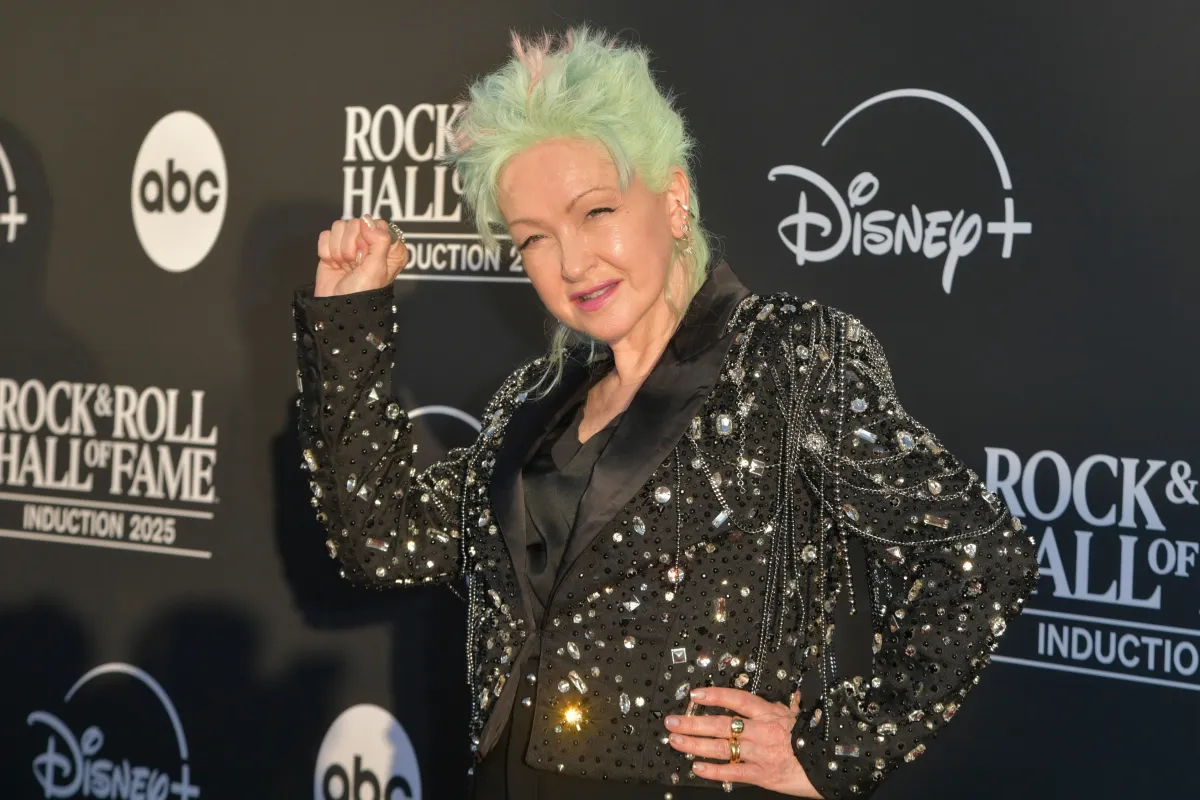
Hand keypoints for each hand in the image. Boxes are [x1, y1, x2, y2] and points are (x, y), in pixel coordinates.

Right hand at [314, 214, 409, 296]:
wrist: (336, 308)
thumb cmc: (362, 293)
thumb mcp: (378, 268)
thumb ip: (380, 240)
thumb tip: (367, 220)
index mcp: (389, 248)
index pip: (378, 225)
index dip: (370, 240)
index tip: (367, 258)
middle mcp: (371, 244)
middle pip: (357, 223)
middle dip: (352, 246)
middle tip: (355, 264)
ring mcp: (351, 244)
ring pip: (340, 226)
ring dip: (339, 249)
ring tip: (345, 265)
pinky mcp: (332, 247)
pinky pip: (326, 235)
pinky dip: (327, 251)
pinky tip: (334, 264)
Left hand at [664, 687, 821, 797]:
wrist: (833, 765)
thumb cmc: (816, 739)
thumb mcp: (800, 716)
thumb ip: (785, 706)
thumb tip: (785, 695)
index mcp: (770, 714)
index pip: (737, 700)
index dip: (715, 695)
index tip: (695, 693)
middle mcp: (762, 732)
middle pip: (721, 724)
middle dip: (693, 722)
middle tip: (672, 721)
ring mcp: (760, 754)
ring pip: (721, 748)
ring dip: (695, 744)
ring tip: (675, 741)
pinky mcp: (763, 776)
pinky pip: (733, 772)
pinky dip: (713, 771)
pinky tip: (696, 767)